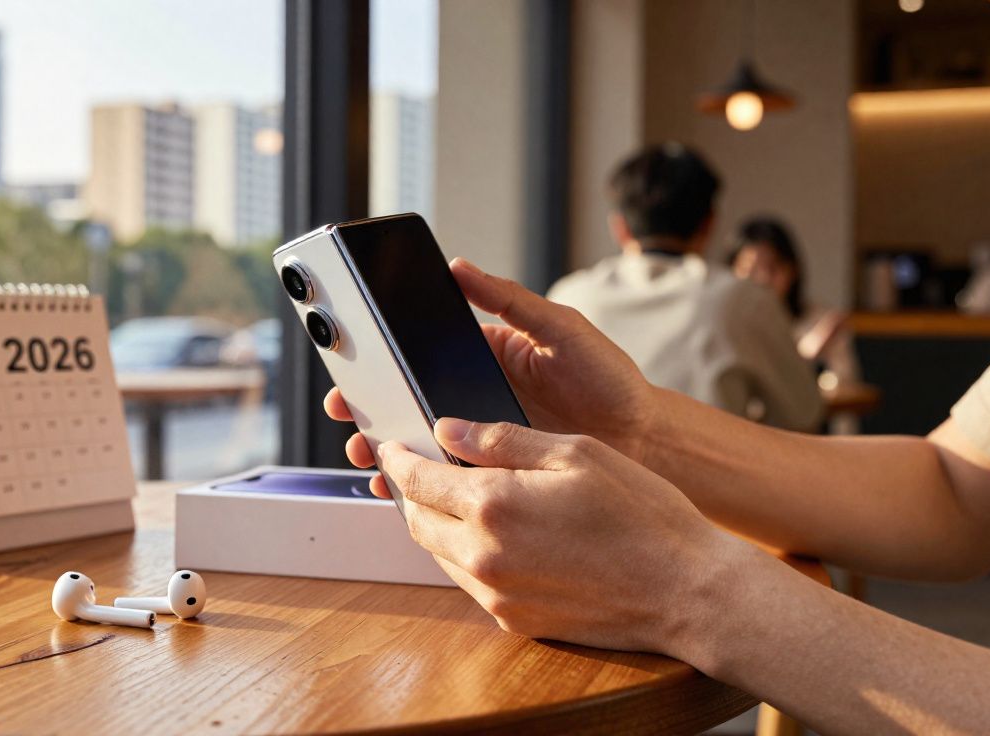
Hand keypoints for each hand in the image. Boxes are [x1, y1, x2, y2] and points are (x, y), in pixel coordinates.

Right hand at [324, 258, 655, 474]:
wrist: (642, 439)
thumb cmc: (608, 379)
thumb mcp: (560, 328)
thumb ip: (508, 299)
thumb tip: (459, 266)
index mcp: (487, 354)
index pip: (423, 354)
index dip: (386, 361)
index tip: (356, 364)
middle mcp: (477, 396)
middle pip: (410, 402)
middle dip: (372, 408)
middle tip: (347, 413)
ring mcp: (483, 439)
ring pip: (420, 444)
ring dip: (388, 449)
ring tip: (365, 453)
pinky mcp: (494, 474)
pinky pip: (447, 480)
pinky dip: (418, 486)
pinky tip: (395, 490)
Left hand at [375, 418, 744, 653]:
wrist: (686, 591)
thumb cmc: (643, 516)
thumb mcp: (576, 453)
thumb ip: (503, 441)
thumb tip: (449, 430)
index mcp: (495, 504)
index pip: (417, 480)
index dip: (398, 459)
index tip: (392, 447)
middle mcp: (485, 555)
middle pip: (417, 520)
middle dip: (411, 491)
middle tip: (420, 468)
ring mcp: (497, 594)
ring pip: (438, 554)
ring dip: (437, 524)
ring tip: (458, 498)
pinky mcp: (514, 620)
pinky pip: (469, 582)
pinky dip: (466, 555)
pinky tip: (494, 535)